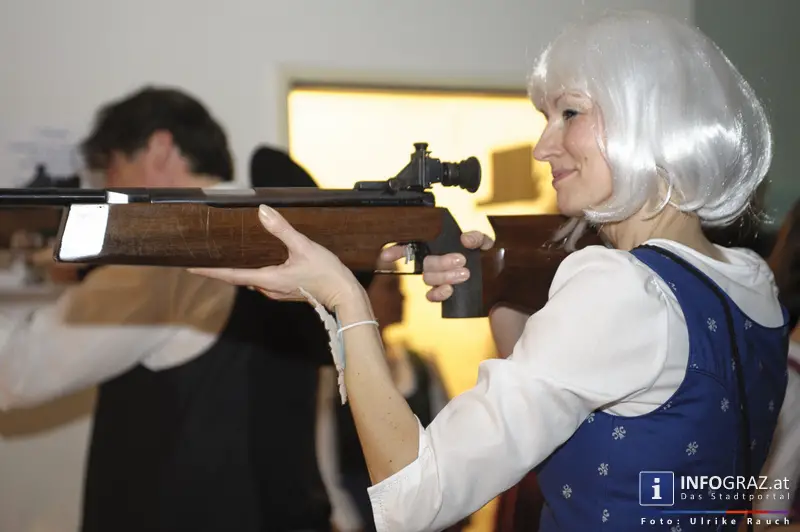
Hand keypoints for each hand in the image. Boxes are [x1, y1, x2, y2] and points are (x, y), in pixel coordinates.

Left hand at [187, 205, 364, 309]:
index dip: (209, 271)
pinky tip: (254, 262)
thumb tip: (262, 211)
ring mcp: (277, 291)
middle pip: (237, 278)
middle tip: (201, 258)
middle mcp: (268, 288)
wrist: (344, 294)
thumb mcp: (304, 247)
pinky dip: (252, 271)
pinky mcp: (286, 291)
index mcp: (268, 279)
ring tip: (223, 258)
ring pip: (250, 279)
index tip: (189, 267)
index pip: (231, 275)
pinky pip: (262, 280)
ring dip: (236, 270)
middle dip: (219, 269)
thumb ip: (282, 229)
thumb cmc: (326, 273)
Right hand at [380, 231, 493, 301]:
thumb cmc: (486, 256)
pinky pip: (432, 296)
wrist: (497, 278)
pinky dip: (438, 294)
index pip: (411, 245)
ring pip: (428, 278)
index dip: (396, 249)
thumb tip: (465, 240)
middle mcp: (434, 261)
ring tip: (464, 274)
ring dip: (444, 276)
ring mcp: (437, 278)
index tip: (386, 255)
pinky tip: (449, 290)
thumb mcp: (485, 242)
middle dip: (441, 263)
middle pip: (425, 263)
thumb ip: (477, 237)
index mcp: (438, 245)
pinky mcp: (443, 293)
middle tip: (461, 261)